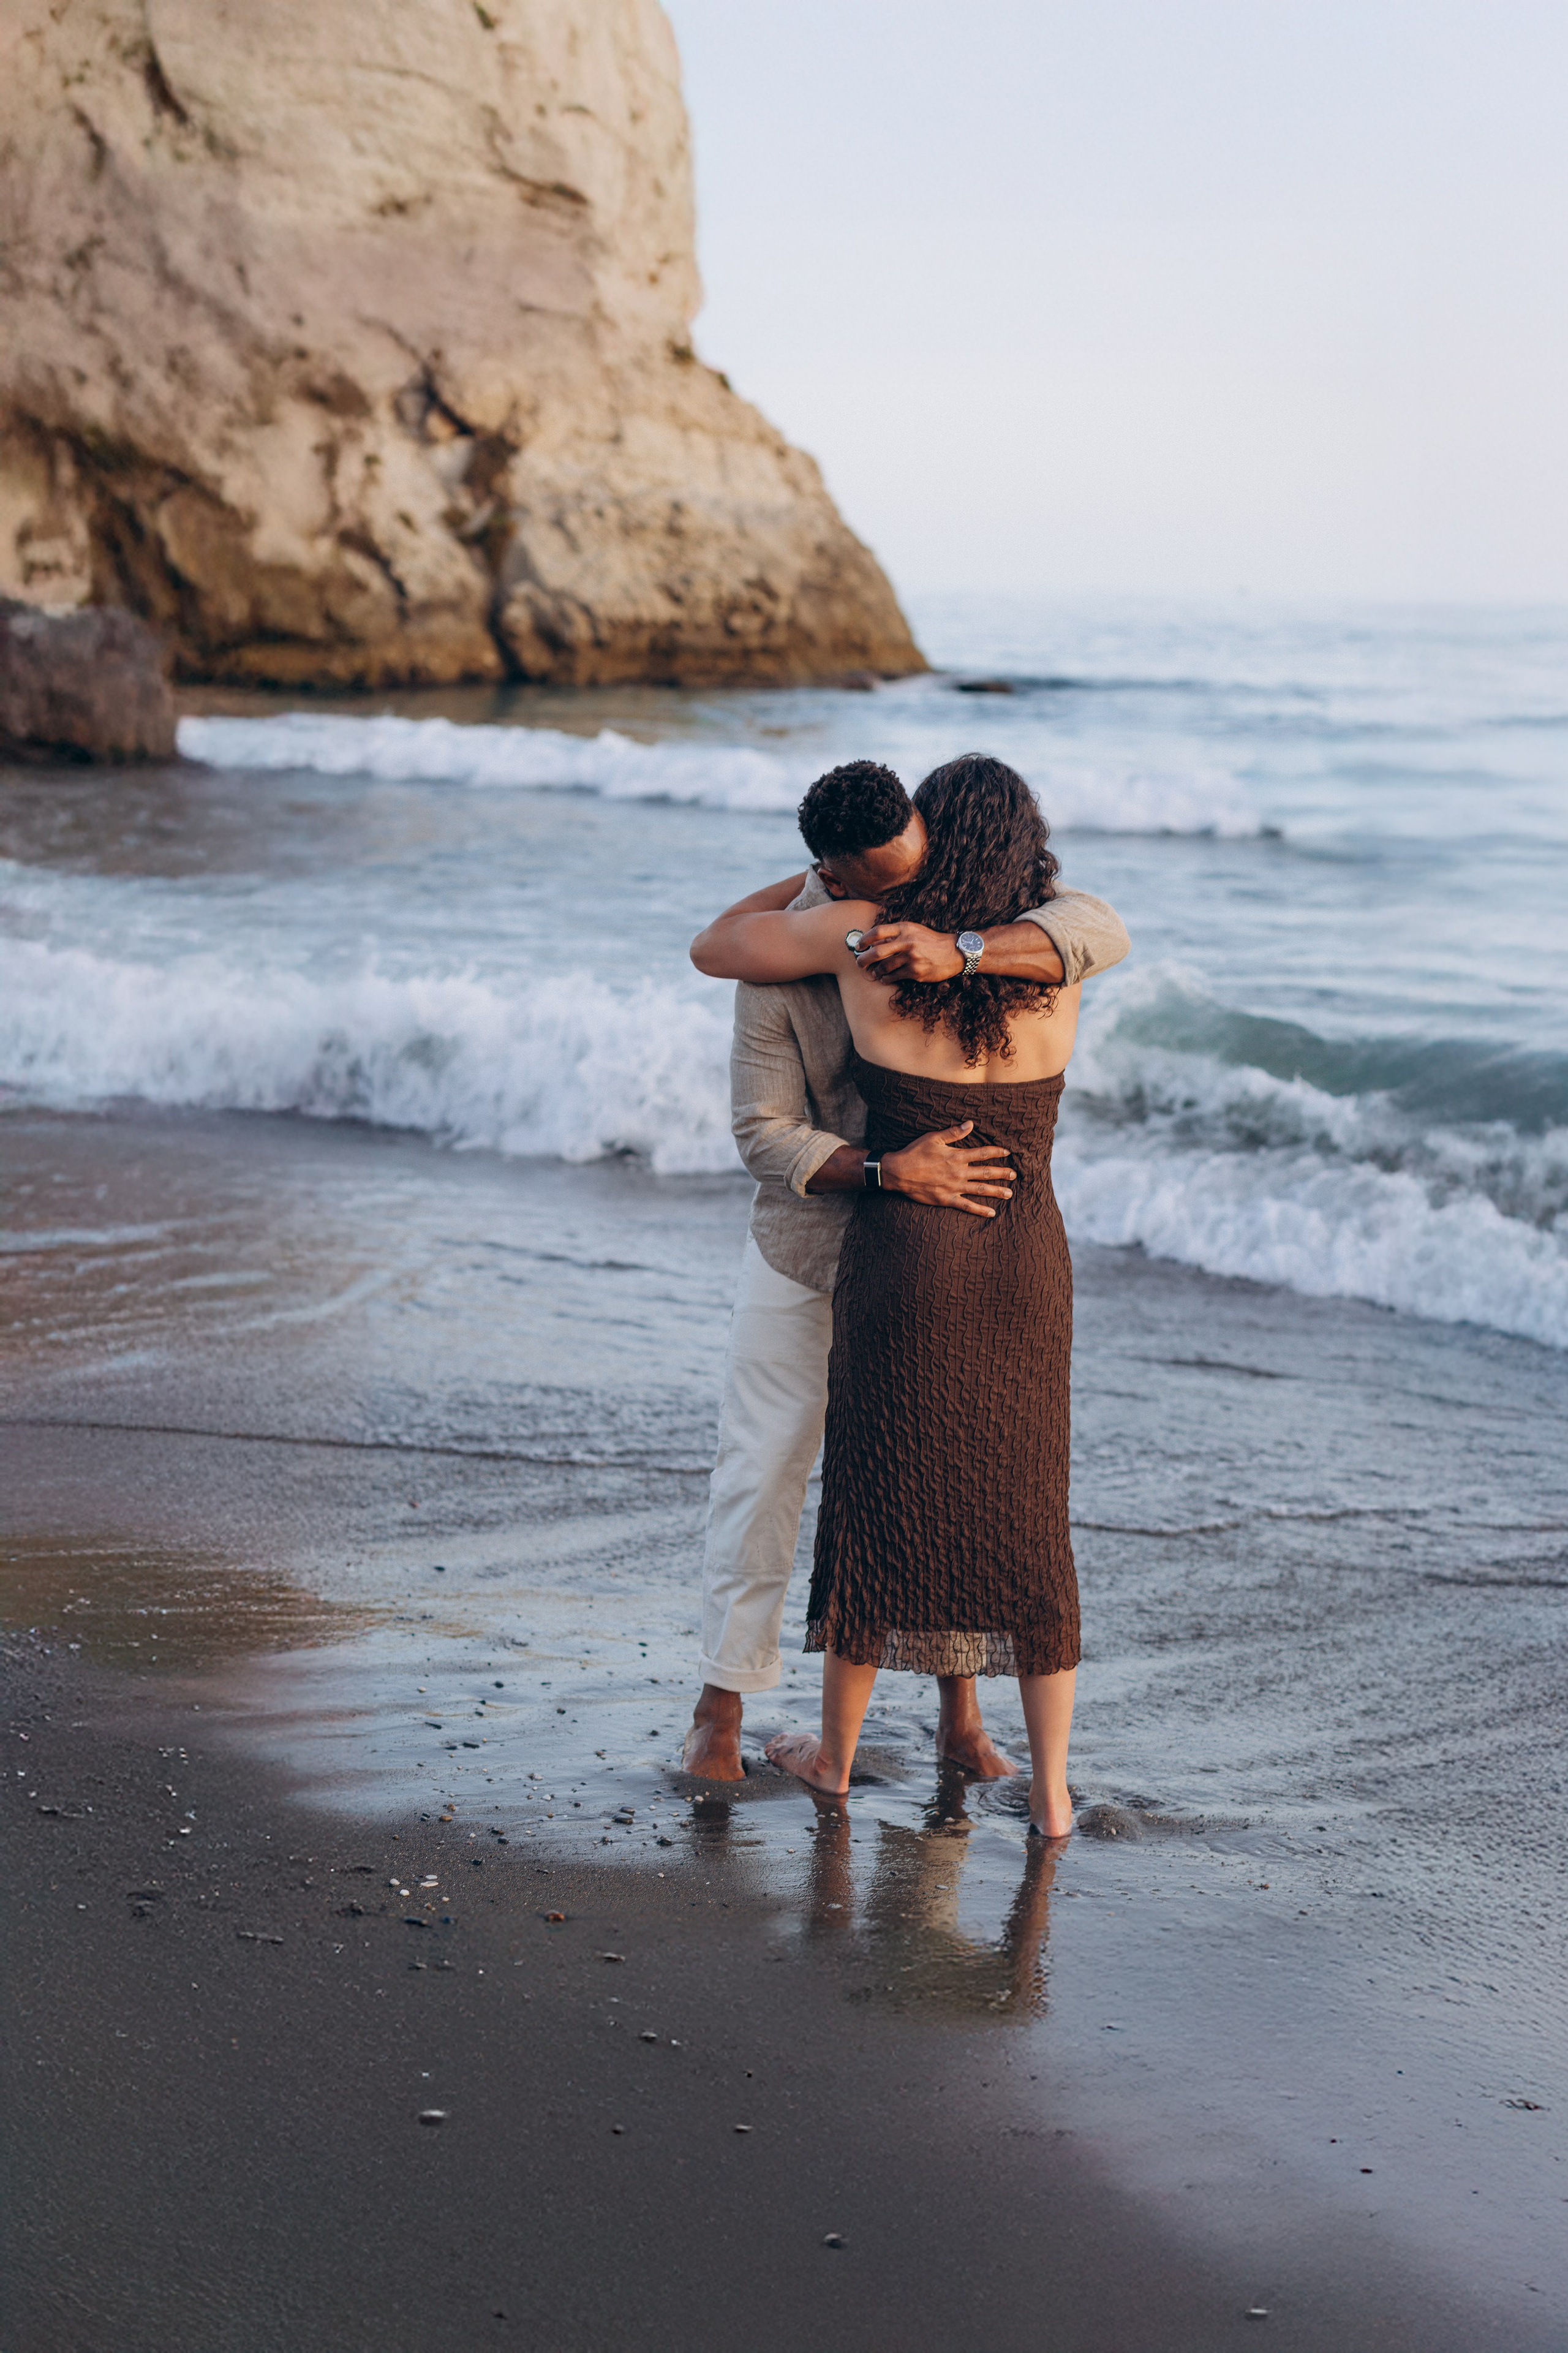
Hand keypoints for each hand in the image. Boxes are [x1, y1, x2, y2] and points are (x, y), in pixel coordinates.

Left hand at [853, 921, 964, 981]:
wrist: (953, 952)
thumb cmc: (930, 940)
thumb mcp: (913, 931)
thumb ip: (895, 935)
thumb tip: (873, 943)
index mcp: (905, 928)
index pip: (878, 932)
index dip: (864, 939)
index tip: (858, 946)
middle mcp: (907, 942)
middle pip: (877, 952)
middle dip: (863, 959)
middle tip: (859, 964)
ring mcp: (911, 957)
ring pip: (884, 967)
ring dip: (876, 971)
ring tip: (875, 973)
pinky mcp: (916, 971)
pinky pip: (894, 977)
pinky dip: (886, 979)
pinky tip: (884, 978)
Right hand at [882, 1122, 1015, 1217]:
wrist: (898, 1172)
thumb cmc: (914, 1153)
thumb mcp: (933, 1138)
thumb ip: (953, 1133)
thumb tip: (970, 1124)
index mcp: (957, 1156)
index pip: (982, 1153)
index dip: (996, 1152)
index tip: (1007, 1152)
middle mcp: (959, 1172)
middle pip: (985, 1172)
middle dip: (1002, 1173)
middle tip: (1014, 1175)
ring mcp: (954, 1187)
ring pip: (980, 1189)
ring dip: (996, 1191)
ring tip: (1009, 1193)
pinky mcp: (947, 1199)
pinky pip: (967, 1206)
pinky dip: (980, 1210)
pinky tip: (992, 1212)